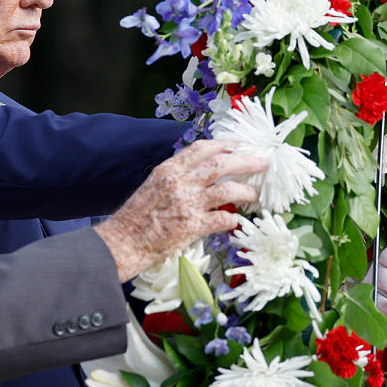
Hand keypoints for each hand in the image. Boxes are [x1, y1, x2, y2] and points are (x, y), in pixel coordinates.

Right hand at [93, 140, 264, 280]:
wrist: (124, 242)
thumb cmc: (136, 217)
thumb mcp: (154, 186)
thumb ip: (177, 177)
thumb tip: (201, 174)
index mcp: (169, 170)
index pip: (201, 149)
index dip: (224, 144)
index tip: (239, 145)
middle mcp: (180, 182)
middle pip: (221, 164)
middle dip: (246, 162)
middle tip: (263, 163)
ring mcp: (188, 203)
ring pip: (228, 189)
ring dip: (246, 191)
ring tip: (256, 195)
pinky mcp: (193, 226)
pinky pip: (223, 218)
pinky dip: (233, 219)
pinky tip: (235, 221)